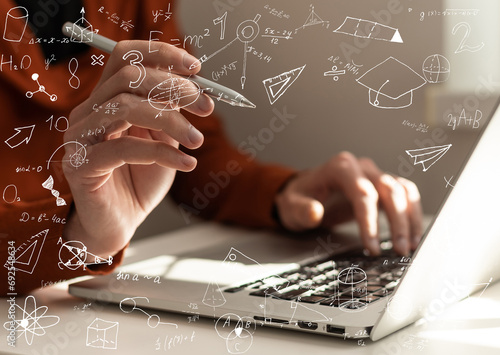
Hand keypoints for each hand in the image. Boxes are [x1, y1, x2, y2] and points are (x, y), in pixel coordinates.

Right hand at [62, 41, 213, 257]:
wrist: (118, 223)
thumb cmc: (140, 180)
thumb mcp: (162, 140)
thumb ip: (169, 113)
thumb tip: (197, 88)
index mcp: (106, 99)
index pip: (125, 57)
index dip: (161, 55)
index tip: (195, 67)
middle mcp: (88, 111)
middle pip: (128, 77)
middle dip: (174, 87)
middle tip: (206, 106)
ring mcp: (80, 137)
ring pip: (125, 107)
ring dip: (172, 120)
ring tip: (198, 140)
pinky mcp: (81, 165)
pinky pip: (123, 149)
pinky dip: (162, 154)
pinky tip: (187, 164)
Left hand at [274, 152, 422, 255]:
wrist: (303, 193)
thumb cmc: (298, 199)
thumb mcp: (291, 206)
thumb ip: (302, 210)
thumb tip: (314, 212)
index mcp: (340, 167)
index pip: (362, 193)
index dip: (370, 221)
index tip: (372, 247)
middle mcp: (361, 167)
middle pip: (389, 190)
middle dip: (397, 222)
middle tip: (399, 250)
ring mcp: (374, 175)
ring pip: (402, 191)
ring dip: (410, 219)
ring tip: (411, 246)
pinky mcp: (381, 186)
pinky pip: (405, 195)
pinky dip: (412, 214)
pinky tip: (413, 236)